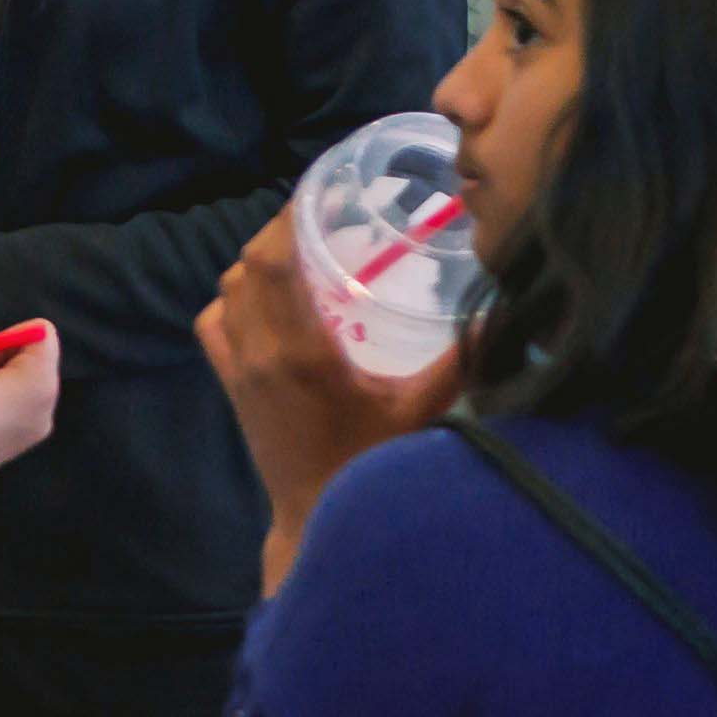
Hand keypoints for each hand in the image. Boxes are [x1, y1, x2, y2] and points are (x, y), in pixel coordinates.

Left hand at [196, 209, 464, 590]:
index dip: (288, 219)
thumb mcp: (424, 412)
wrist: (318, 522)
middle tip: (324, 220)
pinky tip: (274, 303)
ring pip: (228, 290)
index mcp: (300, 353)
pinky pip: (214, 324)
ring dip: (258, 264)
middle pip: (247, 267)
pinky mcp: (229, 385)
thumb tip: (502, 311)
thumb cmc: (374, 469)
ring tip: (305, 255)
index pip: (274, 263)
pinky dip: (235, 300)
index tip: (321, 194)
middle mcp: (258, 354)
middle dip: (279, 234)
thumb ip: (462, 360)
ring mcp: (236, 369)